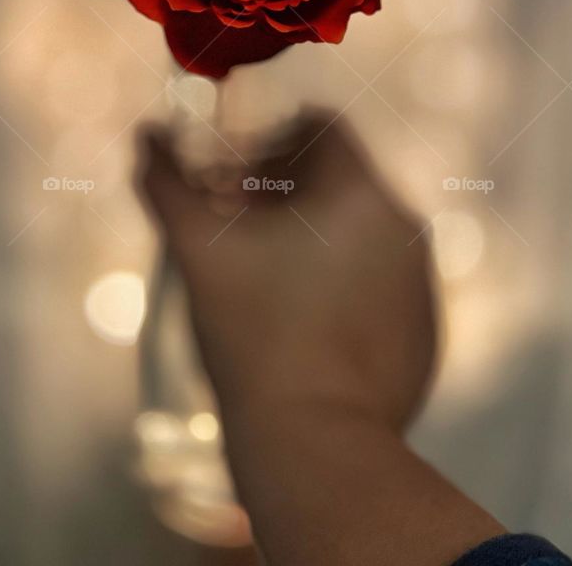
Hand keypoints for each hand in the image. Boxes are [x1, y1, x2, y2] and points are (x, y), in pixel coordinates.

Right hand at [138, 110, 437, 432]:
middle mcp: (404, 224)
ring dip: (314, 236)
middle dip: (284, 190)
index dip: (268, 141)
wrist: (314, 444)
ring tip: (262, 275)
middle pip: (339, 178)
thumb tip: (146, 135)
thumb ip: (167, 182)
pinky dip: (344, 283)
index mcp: (359, 190)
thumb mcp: (200, 251)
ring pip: (362, 231)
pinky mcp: (426, 329)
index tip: (232, 177)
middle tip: (236, 225)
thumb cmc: (252, 337)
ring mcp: (422, 280)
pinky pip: (382, 282)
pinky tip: (300, 320)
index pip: (319, 127)